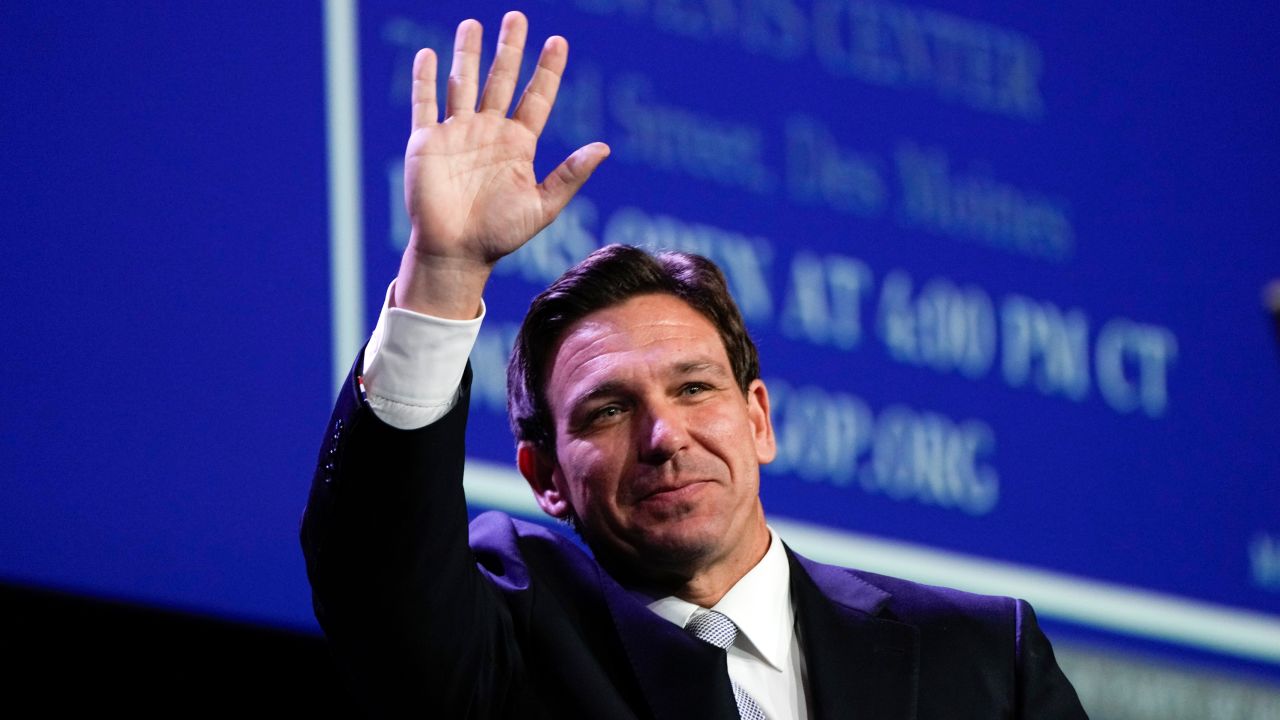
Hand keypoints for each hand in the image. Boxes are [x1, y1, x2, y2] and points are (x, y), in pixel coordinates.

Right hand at [395, 11, 609, 317]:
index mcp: (518, 144)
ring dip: (467, 54)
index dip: (547, 69)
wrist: (456, 254)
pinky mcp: (427, 142)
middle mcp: (489, 132)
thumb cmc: (500, 235)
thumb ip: (569, 175)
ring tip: (472, 25)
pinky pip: (425, 103)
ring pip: (463, 83)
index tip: (558, 41)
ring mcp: (457, 134)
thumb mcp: (542, 206)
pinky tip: (430, 55)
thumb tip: (604, 148)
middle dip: (508, 48)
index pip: (536, 97)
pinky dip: (426, 79)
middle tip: (516, 17)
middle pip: (501, 79)